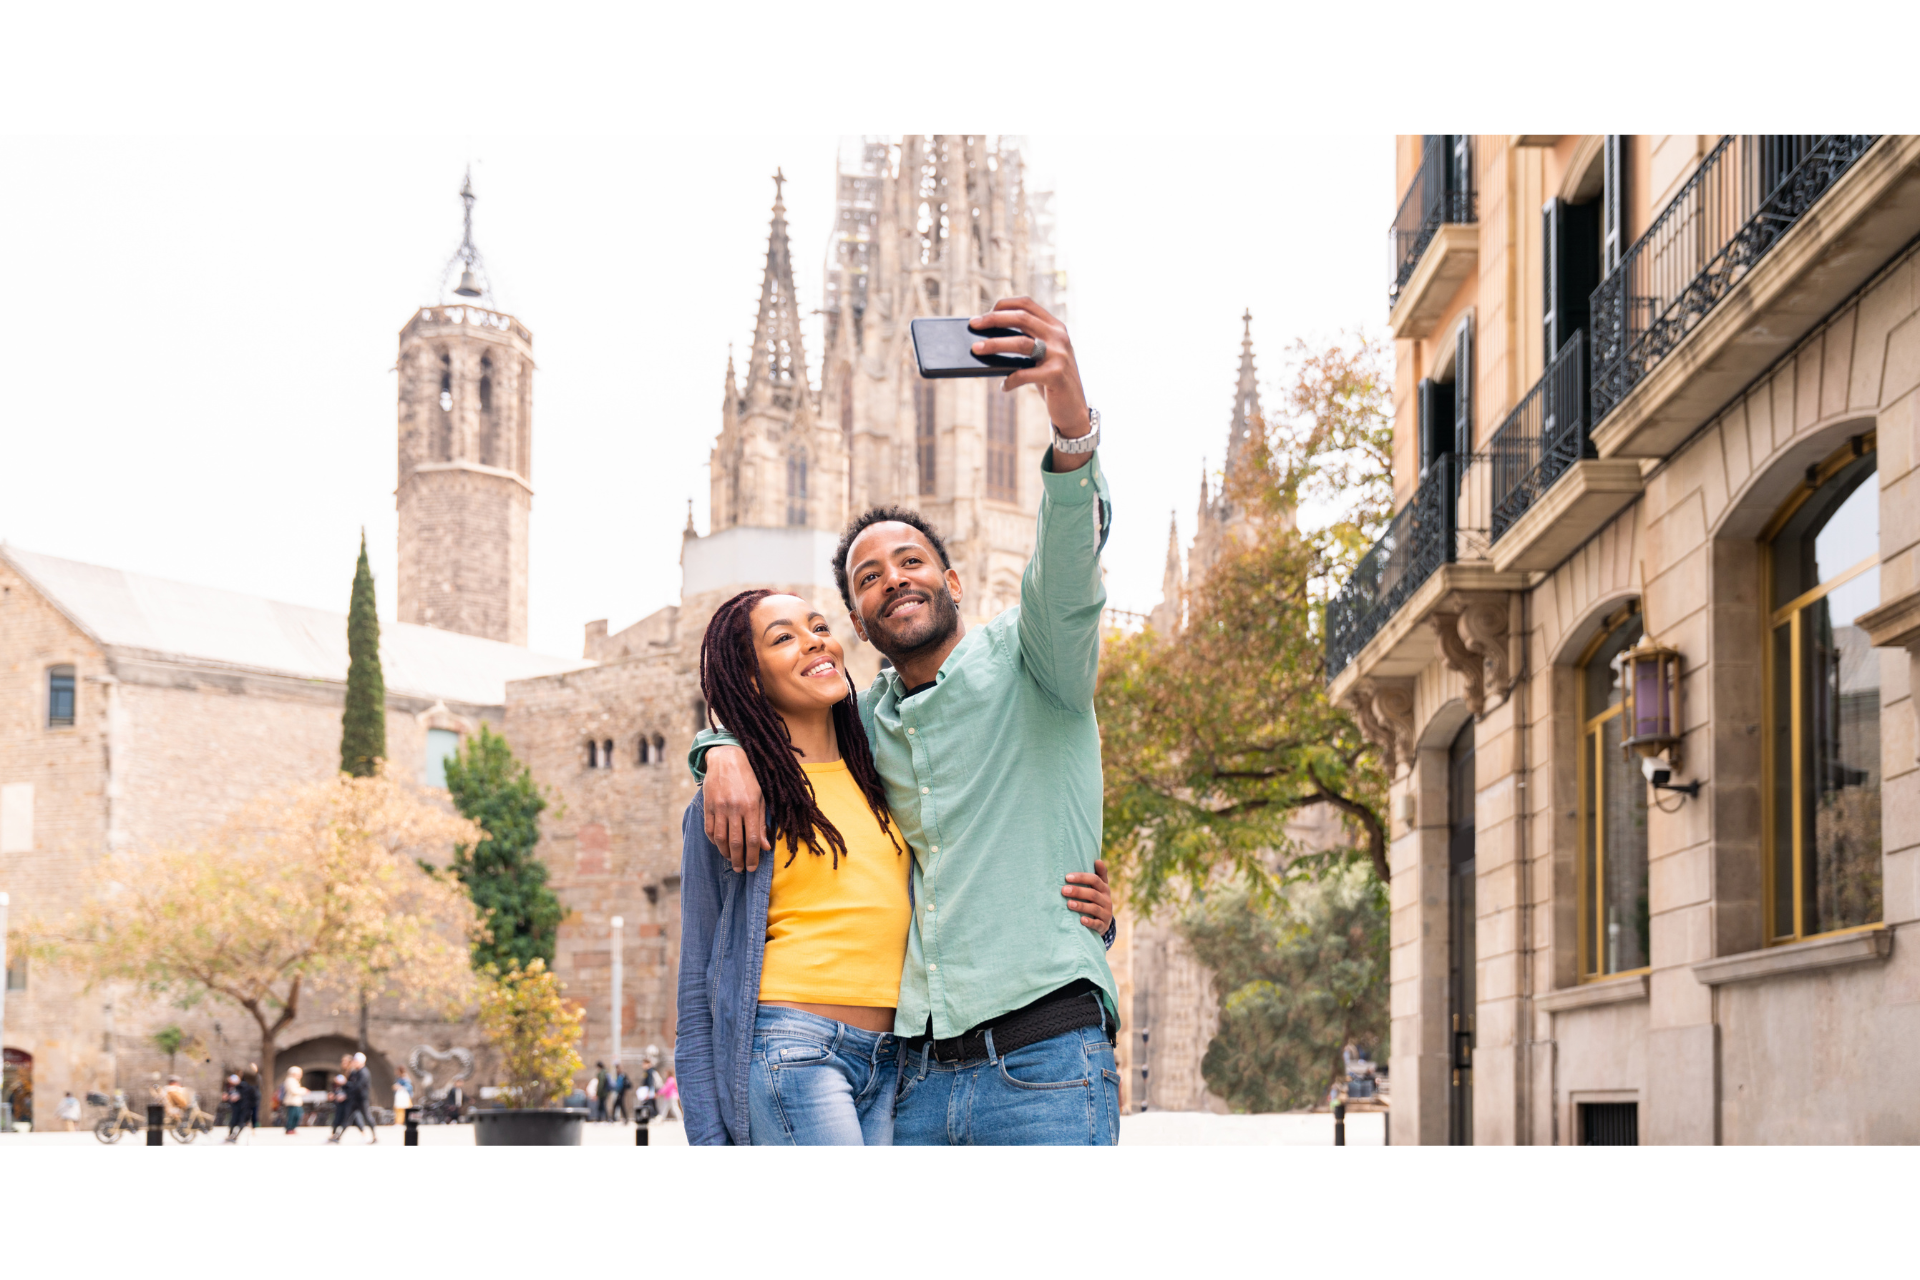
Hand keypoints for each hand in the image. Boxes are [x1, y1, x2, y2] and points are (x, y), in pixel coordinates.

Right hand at [702, 745, 768, 871]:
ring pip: (721, 839)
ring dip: (725, 853)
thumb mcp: (761, 798)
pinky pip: (709, 829)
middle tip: (741, 870)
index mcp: (751, 806)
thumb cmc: (749, 779)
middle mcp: (734, 808)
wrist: (727, 758)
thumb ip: (762, 823)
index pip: (753, 839)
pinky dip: (714, 841)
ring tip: (731, 860)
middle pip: (736, 842)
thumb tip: (765, 847)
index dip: (753, 857)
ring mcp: (719, 807)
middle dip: (739, 860)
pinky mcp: (708, 806)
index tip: (753, 868)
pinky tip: (720, 846)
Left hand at [970, 297, 1090, 459]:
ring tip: (976, 349)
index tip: (984, 313)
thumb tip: (989, 339)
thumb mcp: (1044, 357)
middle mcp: (1059, 336)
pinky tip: (1003, 386)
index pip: (1027, 304)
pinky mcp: (1056, 375)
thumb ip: (1028, 343)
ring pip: (1020, 342)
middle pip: (1021, 318)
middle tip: (973, 324)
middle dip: (993, 319)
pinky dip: (1010, 380)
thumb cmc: (1052, 381)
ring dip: (994, 344)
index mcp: (1055, 327)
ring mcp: (1059, 355)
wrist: (1075, 409)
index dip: (1004, 305)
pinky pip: (1024, 374)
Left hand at [1062, 858, 1114, 932]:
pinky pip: (1097, 924)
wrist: (1104, 921)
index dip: (1081, 877)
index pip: (1094, 879)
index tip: (1067, 877)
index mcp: (1104, 888)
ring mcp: (1105, 913)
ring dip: (1081, 905)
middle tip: (1063, 890)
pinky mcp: (1103, 925)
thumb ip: (1099, 874)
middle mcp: (1106, 899)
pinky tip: (1081, 920)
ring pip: (1094, 908)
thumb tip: (1097, 860)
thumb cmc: (1097, 899)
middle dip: (1077, 891)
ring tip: (1068, 904)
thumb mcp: (1100, 887)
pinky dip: (1089, 922)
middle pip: (1092, 893)